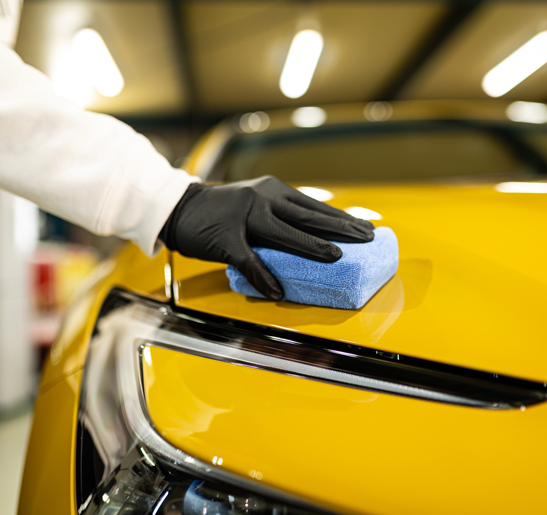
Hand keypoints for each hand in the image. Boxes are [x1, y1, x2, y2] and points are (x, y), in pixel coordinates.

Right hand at [161, 176, 374, 299]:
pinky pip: (249, 261)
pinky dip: (263, 277)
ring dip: (312, 246)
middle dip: (341, 228)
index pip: (315, 206)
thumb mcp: (255, 203)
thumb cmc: (222, 210)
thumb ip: (280, 216)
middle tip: (368, 238)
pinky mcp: (226, 239)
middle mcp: (263, 199)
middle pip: (309, 216)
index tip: (367, 228)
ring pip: (285, 234)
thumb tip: (311, 237)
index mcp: (273, 191)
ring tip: (336, 258)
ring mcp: (245, 218)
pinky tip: (277, 291)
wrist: (178, 208)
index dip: (342, 218)